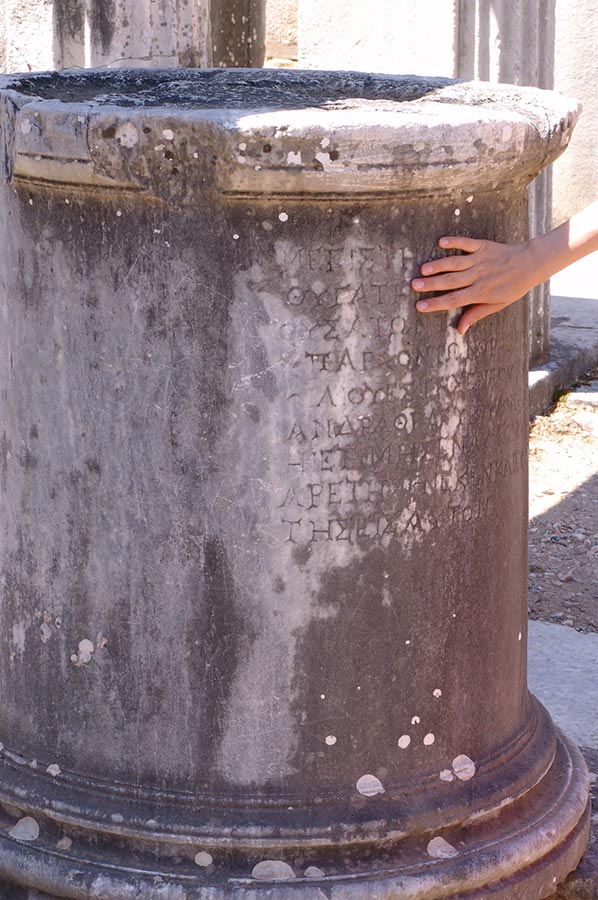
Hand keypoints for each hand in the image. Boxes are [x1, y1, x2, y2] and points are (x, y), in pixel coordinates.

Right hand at [412, 236, 535, 334]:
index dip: (436, 304)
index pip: (454, 300)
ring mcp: (479, 260)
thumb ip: (476, 314)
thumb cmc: (513, 287)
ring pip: (455, 263)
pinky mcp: (482, 246)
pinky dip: (454, 242)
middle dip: (431, 284)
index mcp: (480, 292)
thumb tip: (460, 330)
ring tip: (422, 269)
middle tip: (414, 285)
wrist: (530, 263)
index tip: (420, 306)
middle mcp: (478, 276)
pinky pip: (466, 243)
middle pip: (450, 281)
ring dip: (438, 265)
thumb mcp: (497, 305)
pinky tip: (440, 242)